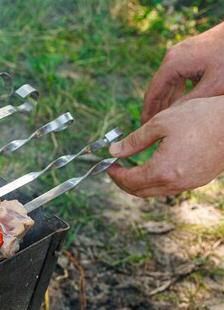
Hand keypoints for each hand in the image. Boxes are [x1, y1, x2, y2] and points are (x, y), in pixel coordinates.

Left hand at [107, 96, 223, 197]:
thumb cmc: (200, 117)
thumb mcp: (160, 123)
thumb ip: (134, 140)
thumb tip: (114, 151)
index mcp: (163, 170)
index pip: (130, 181)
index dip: (115, 175)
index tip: (109, 165)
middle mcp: (176, 184)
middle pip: (140, 192)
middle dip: (124, 182)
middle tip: (116, 170)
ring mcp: (190, 184)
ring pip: (156, 192)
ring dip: (140, 183)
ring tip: (132, 168)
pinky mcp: (200, 180)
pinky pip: (171, 187)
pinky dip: (157, 181)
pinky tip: (154, 167)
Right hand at [141, 22, 223, 123]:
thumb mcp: (213, 85)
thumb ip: (190, 101)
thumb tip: (171, 117)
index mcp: (172, 64)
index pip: (153, 93)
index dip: (148, 112)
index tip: (144, 127)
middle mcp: (172, 58)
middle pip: (158, 88)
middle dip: (155, 108)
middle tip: (151, 127)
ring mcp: (180, 55)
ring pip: (169, 83)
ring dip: (166, 100)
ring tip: (163, 119)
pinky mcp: (190, 55)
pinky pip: (178, 77)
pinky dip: (176, 91)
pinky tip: (178, 103)